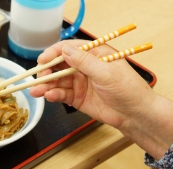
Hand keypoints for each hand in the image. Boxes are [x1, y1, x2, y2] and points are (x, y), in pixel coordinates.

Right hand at [31, 40, 172, 158]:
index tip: (42, 61)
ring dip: (46, 86)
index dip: (53, 53)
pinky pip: (61, 94)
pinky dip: (54, 95)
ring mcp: (80, 82)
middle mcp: (85, 67)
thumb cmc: (128, 89)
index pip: (69, 49)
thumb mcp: (106, 72)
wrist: (135, 115)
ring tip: (37, 91)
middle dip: (47, 72)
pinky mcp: (77, 98)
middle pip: (59, 65)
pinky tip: (49, 97)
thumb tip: (65, 51)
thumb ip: (84, 62)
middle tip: (39, 79)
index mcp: (94, 54)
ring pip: (57, 81)